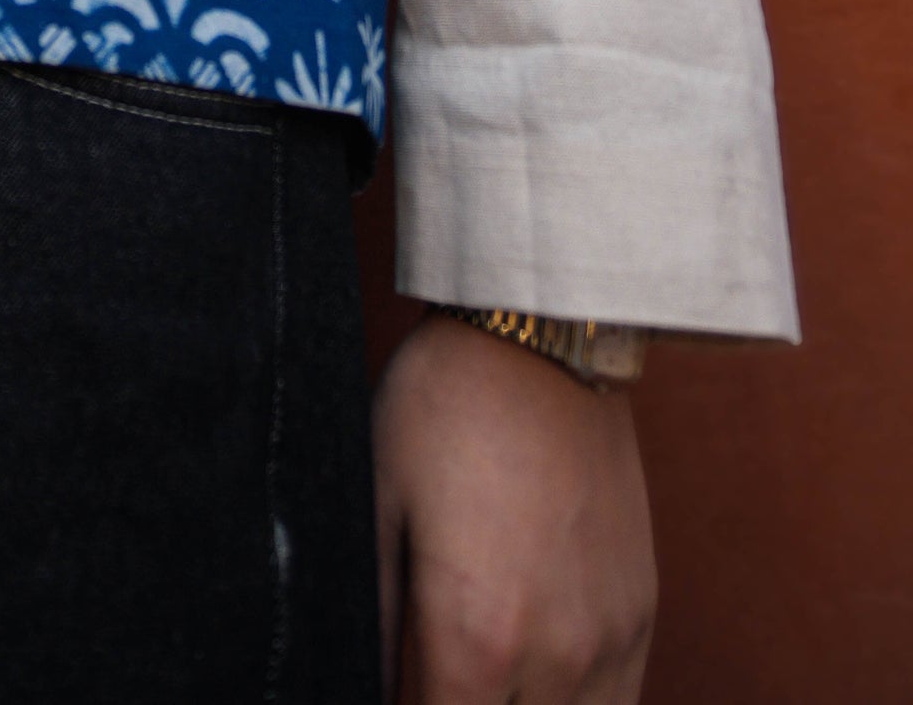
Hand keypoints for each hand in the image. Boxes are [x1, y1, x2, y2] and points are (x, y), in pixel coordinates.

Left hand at [374, 312, 654, 702]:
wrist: (541, 335)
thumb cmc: (445, 408)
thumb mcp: (376, 504)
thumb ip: (374, 618)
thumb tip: (363, 680)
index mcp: (478, 640)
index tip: (394, 691)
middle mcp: (558, 658)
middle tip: (430, 678)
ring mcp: (611, 640)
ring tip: (477, 678)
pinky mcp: (641, 612)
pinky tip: (532, 681)